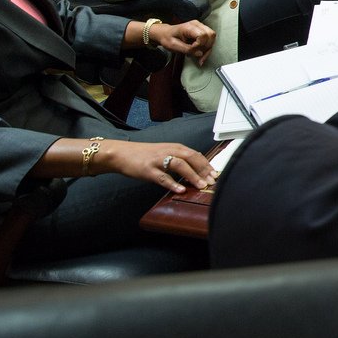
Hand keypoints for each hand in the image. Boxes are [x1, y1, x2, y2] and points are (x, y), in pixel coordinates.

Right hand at [98, 140, 216, 193]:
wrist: (121, 153)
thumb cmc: (145, 155)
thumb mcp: (164, 152)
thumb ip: (179, 159)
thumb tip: (197, 171)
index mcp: (175, 147)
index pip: (196, 154)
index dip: (207, 165)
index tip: (216, 174)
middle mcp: (168, 151)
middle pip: (191, 158)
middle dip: (204, 170)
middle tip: (213, 181)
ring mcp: (158, 160)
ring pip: (179, 165)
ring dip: (192, 176)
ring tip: (201, 185)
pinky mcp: (148, 170)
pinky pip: (162, 177)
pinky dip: (173, 184)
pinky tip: (181, 190)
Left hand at [151, 20, 215, 65]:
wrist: (165, 33)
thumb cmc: (168, 38)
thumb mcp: (173, 46)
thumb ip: (187, 49)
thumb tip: (200, 54)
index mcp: (189, 27)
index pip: (202, 35)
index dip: (199, 45)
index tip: (192, 50)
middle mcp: (197, 24)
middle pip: (210, 35)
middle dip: (206, 48)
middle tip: (198, 57)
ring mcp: (200, 26)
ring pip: (212, 37)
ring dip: (208, 48)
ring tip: (200, 57)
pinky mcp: (202, 29)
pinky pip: (210, 38)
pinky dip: (207, 47)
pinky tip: (201, 54)